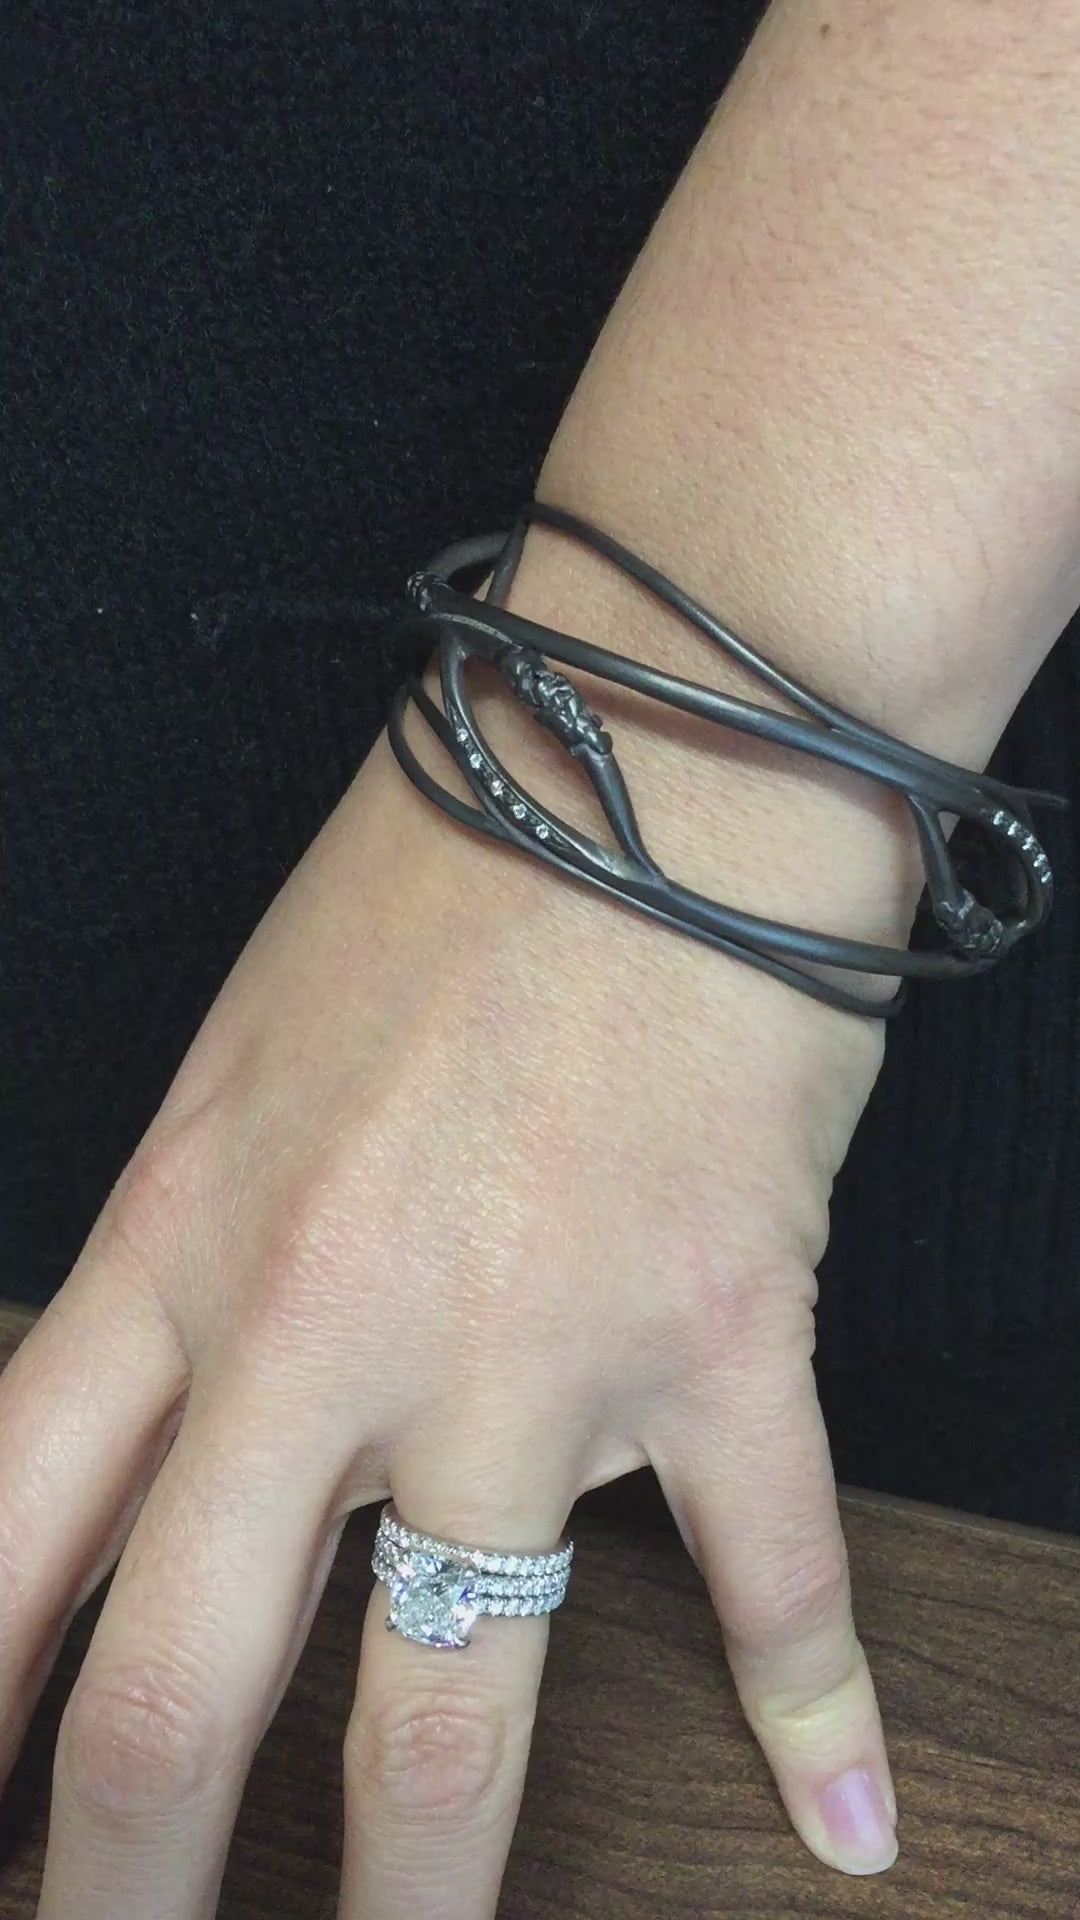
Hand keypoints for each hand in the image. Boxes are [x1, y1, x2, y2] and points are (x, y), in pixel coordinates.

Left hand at [0, 555, 902, 1919]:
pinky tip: (843, 1826)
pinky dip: (811, 1707)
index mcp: (177, 1238)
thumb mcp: (248, 1058)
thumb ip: (200, 1259)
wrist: (659, 736)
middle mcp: (319, 1327)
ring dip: (421, 1906)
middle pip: (171, 1698)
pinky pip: (769, 1571)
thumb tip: (167, 1438)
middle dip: (123, 1896)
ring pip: (448, 1716)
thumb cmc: (447, 869)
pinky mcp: (715, 1330)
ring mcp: (523, 1350)